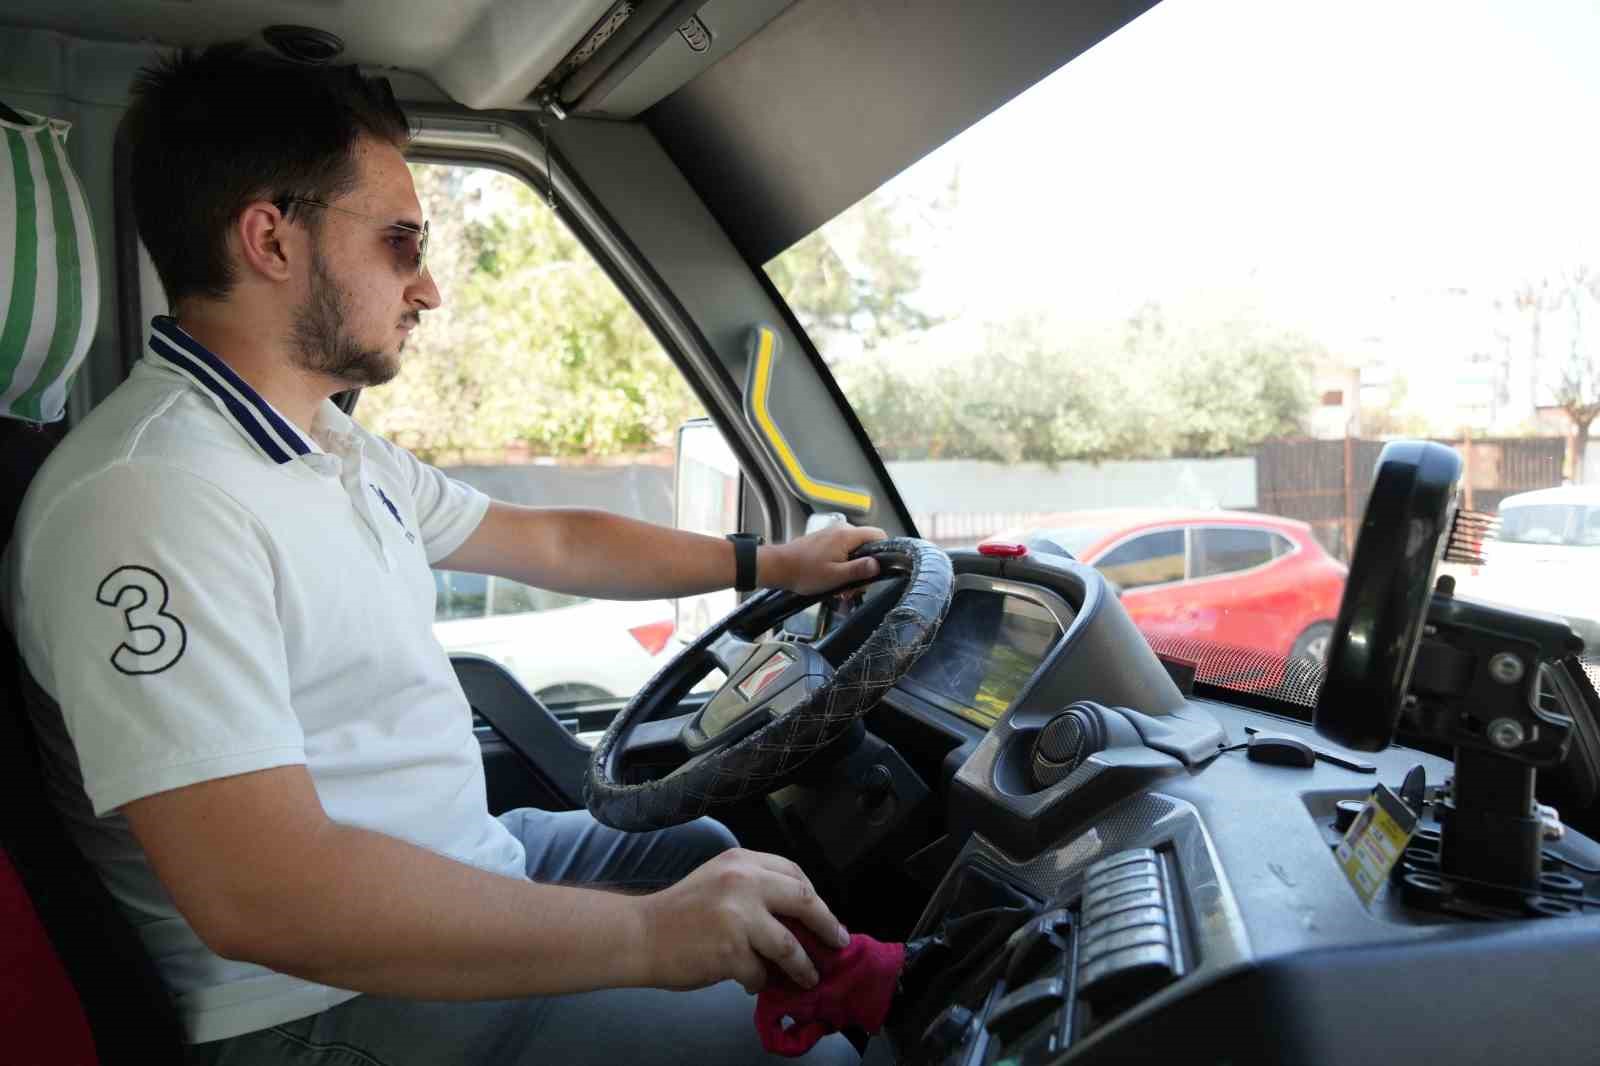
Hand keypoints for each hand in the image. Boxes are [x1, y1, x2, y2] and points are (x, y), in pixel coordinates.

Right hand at [637, 848, 849, 993]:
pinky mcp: (731, 951)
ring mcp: (739, 917)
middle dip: (827, 926)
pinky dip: (760, 981)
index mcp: (742, 860)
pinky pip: (760, 973)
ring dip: (803, 967)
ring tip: (808, 977)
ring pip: (790, 946)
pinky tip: (752, 982)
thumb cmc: (678, 911)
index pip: (795, 874)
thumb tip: (796, 918)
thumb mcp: (718, 880)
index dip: (815, 898)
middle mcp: (744, 882)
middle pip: (804, 902)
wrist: (640, 934)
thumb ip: (754, 888)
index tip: (825, 916)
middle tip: (838, 943)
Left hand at [761, 523, 886, 595]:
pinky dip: (841, 566)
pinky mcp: (825, 541)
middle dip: (863, 568)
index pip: (878, 535)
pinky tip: (833, 581)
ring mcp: (832, 534)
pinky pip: (842, 551)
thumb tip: (878, 565)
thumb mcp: (835, 576)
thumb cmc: (804, 572)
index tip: (876, 570)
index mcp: (847, 535)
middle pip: (867, 546)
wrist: (778, 567)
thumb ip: (859, 570)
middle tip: (853, 587)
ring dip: (851, 570)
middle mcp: (841, 530)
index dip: (883, 552)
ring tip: (840, 588)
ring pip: (854, 551)